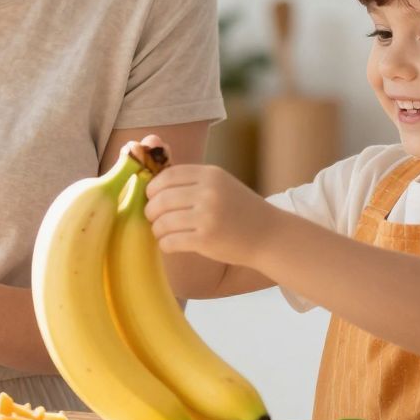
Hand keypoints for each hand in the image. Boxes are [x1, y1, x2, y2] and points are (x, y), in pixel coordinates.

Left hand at [143, 162, 278, 269]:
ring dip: (157, 229)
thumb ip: (193, 182)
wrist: (269, 235)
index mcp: (210, 175)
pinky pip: (170, 241)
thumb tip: (154, 184)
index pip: (167, 176)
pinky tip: (170, 244)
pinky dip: (165, 244)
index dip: (152, 187)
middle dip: (150, 210)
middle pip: (161, 199)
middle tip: (153, 218)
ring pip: (162, 221)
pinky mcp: (205, 239)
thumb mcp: (221, 185)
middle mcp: (208, 192)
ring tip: (162, 232)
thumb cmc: (241, 210)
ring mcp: (207, 216)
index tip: (151, 197)